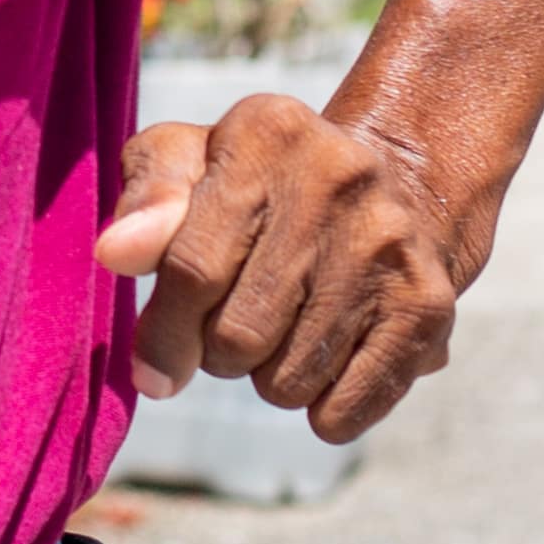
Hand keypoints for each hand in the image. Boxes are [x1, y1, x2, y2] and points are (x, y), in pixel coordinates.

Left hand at [98, 92, 486, 442]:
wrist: (399, 187)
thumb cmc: (259, 185)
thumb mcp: (192, 162)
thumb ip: (146, 198)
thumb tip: (115, 252)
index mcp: (268, 132)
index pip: (193, 266)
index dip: (162, 332)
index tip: (152, 369)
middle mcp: (339, 178)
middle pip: (238, 335)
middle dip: (217, 352)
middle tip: (234, 325)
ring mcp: (391, 245)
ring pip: (287, 381)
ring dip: (268, 377)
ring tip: (286, 327)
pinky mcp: (428, 308)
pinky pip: (342, 411)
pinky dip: (320, 408)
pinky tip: (327, 356)